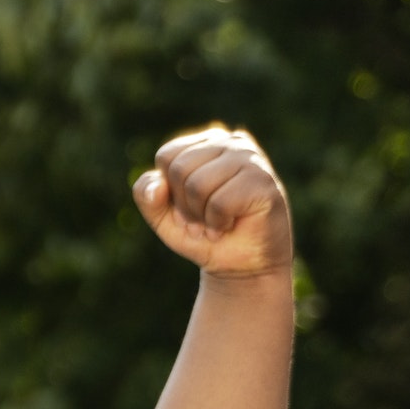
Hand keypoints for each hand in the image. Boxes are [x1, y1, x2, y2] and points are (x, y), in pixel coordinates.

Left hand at [132, 125, 291, 278]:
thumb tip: (158, 184)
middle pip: (179, 168)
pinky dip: (217, 223)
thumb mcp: (162, 216)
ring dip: (200, 217)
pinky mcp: (263, 182)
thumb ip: (146, 195)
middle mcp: (232, 142)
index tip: (186, 209)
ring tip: (216, 224)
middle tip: (201, 221)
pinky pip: (219, 202)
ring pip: (197, 184)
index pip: (166, 156)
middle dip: (183, 206)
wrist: (241, 266)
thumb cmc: (203, 234)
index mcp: (207, 143)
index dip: (168, 191)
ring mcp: (251, 159)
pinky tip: (230, 225)